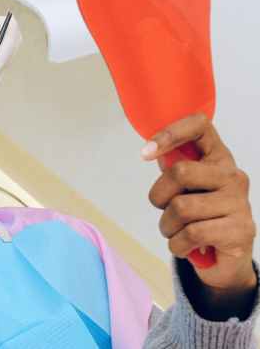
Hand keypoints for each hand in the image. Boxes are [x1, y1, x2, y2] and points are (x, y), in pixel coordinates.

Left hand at [144, 114, 256, 317]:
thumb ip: (173, 169)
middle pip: (179, 172)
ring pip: (181, 207)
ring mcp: (239, 203)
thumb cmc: (199, 219)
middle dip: (159, 197)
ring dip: (167, 227)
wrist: (226, 260)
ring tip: (178, 232)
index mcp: (218, 159)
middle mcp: (233, 176)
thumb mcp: (185, 189)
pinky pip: (191, 233)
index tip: (145, 153)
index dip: (169, 133)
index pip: (199, 126)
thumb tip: (152, 151)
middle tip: (165, 211)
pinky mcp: (240, 230)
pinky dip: (177, 245)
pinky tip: (187, 246)